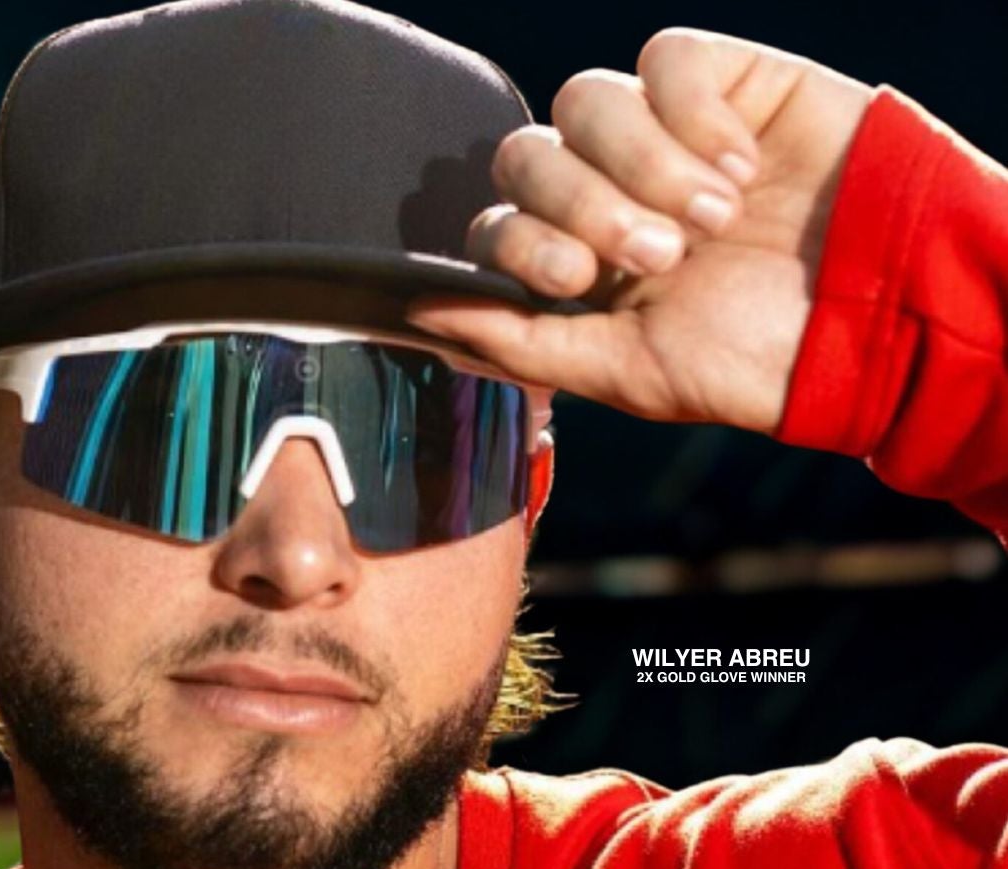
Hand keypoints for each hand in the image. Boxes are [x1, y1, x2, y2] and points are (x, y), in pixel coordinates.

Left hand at [406, 29, 876, 435]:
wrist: (884, 320)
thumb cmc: (760, 359)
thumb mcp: (627, 372)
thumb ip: (519, 344)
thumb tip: (420, 315)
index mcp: (579, 258)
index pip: (494, 220)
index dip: (518, 240)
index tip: (579, 279)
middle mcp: (610, 189)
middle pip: (529, 155)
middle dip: (583, 206)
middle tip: (659, 254)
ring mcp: (665, 133)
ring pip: (585, 100)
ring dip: (642, 164)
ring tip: (712, 216)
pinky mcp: (728, 84)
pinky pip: (664, 60)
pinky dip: (692, 114)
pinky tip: (741, 165)